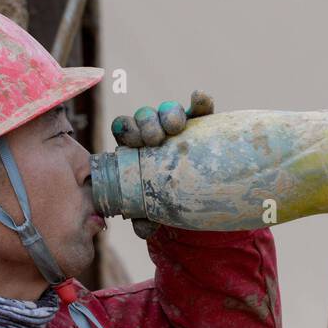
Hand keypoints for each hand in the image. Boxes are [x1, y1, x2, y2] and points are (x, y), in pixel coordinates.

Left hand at [111, 89, 214, 237]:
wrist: (198, 196)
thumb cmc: (168, 199)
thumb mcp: (155, 208)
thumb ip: (145, 217)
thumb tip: (143, 228)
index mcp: (136, 147)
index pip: (124, 128)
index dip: (126, 131)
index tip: (134, 143)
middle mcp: (154, 132)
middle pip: (144, 117)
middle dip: (145, 123)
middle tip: (154, 139)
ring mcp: (178, 125)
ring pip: (168, 109)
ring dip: (168, 114)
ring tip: (175, 128)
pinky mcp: (202, 122)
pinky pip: (201, 106)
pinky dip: (200, 100)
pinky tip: (199, 99)